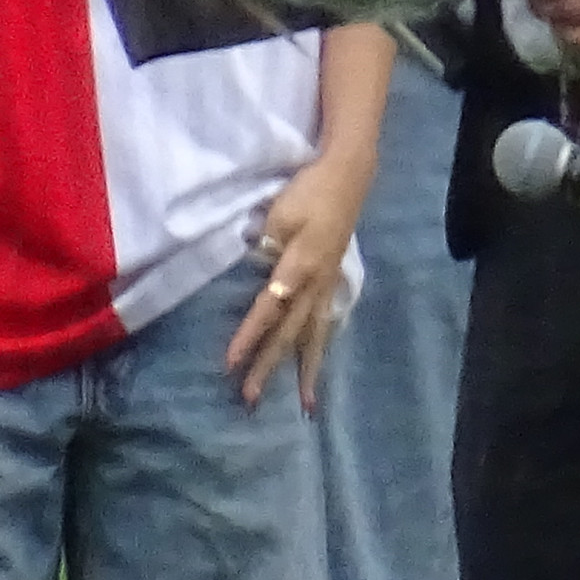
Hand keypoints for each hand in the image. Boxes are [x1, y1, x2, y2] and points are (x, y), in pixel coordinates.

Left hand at [227, 148, 363, 410]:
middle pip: (290, 333)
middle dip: (270, 367)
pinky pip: (324, 323)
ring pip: (314, 335)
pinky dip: (319, 349)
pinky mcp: (331, 281)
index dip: (249, 337)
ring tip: (306, 404)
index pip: (269, 309)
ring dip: (306, 371)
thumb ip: (267, 244)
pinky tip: (315, 367)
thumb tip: (252, 269)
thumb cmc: (310, 189)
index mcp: (299, 266)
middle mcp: (316, 284)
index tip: (230, 364)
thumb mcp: (282, 212)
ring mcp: (327, 285)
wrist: (348, 174)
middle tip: (250, 399)